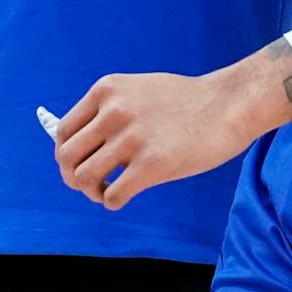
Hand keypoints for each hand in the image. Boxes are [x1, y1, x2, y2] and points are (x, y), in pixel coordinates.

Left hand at [54, 71, 259, 210]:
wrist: (228, 104)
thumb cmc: (186, 101)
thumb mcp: (138, 89)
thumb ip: (108, 109)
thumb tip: (81, 142)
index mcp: (106, 90)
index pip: (63, 131)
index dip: (67, 154)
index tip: (80, 164)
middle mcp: (113, 112)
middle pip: (67, 157)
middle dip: (73, 177)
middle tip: (91, 184)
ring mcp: (132, 138)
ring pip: (84, 178)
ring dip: (91, 192)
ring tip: (107, 191)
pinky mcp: (152, 165)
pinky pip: (113, 196)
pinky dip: (112, 202)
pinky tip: (125, 196)